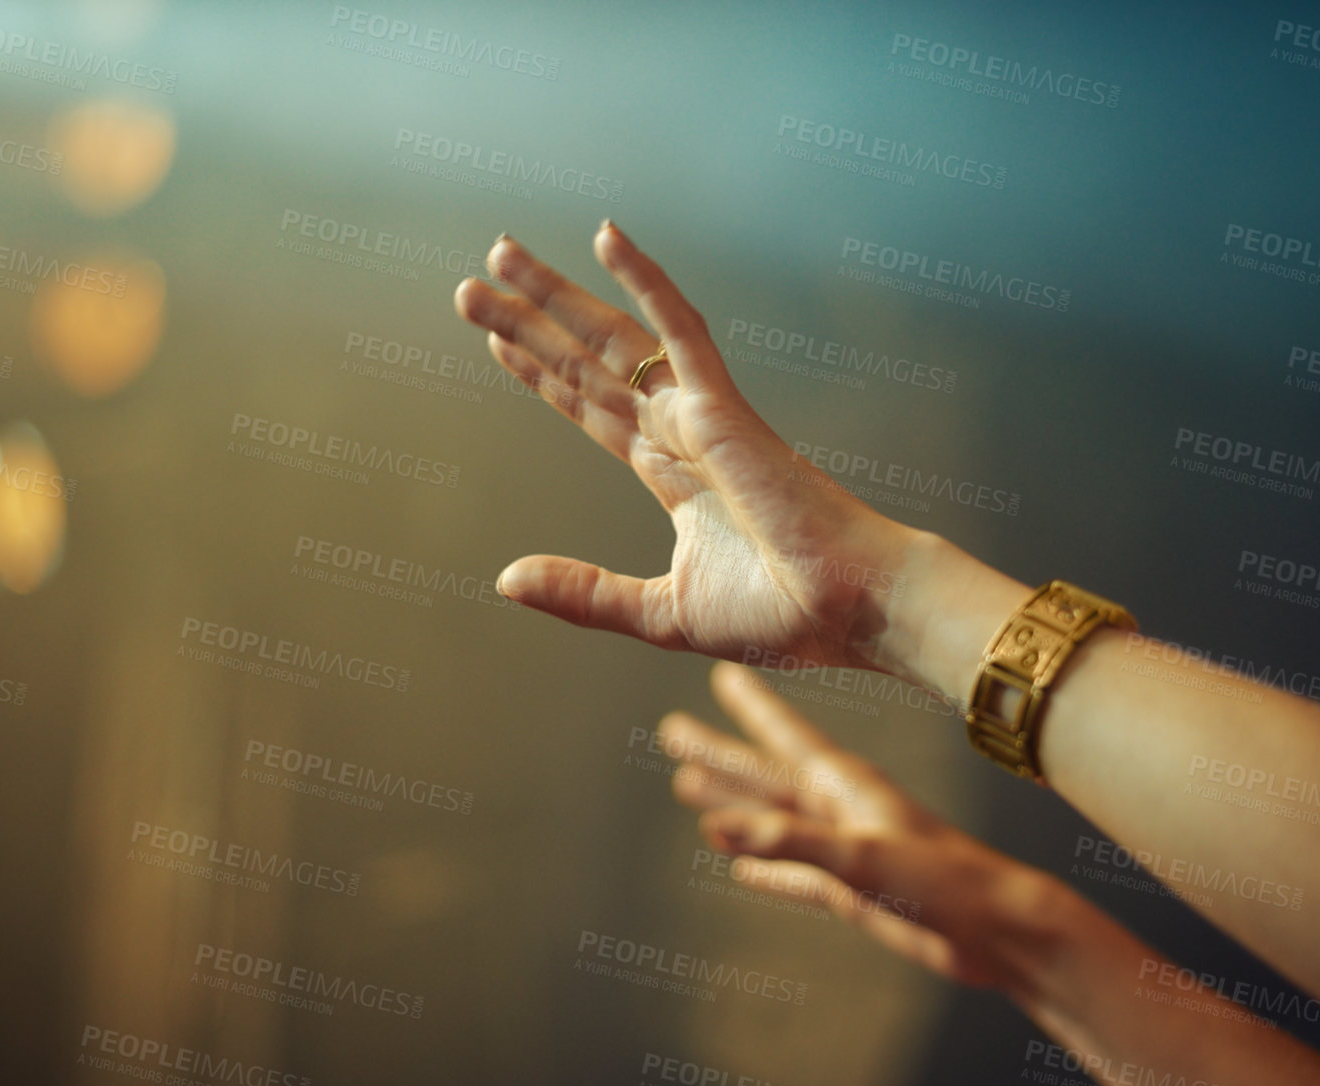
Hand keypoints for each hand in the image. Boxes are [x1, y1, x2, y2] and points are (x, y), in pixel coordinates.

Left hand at [454, 222, 917, 670]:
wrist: (847, 610)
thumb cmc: (781, 614)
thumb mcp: (658, 612)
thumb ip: (584, 593)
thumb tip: (505, 579)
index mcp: (673, 475)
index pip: (592, 409)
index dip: (544, 372)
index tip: (497, 338)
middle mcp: (682, 433)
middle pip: (589, 364)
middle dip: (530, 322)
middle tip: (472, 284)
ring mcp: (702, 414)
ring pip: (616, 339)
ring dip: (558, 296)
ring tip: (501, 256)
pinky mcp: (724, 408)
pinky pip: (680, 330)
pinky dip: (645, 281)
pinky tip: (607, 236)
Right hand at [664, 662, 1069, 994]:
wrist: (999, 929)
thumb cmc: (944, 881)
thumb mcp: (861, 857)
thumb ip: (790, 841)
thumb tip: (719, 826)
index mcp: (845, 785)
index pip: (784, 736)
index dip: (751, 707)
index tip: (720, 671)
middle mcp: (841, 808)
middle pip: (763, 775)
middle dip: (719, 755)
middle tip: (672, 733)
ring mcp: (846, 848)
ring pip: (772, 822)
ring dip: (732, 808)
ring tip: (688, 790)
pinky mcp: (854, 890)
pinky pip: (793, 874)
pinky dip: (764, 870)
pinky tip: (739, 872)